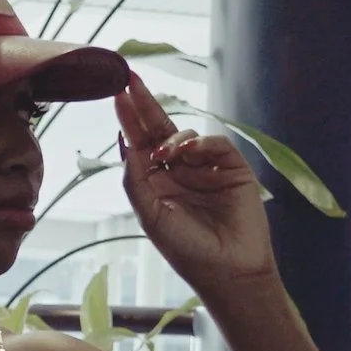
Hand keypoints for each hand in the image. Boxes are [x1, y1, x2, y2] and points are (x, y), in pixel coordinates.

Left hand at [115, 75, 277, 297]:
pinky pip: (216, 143)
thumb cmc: (186, 249)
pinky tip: (190, 151)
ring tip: (165, 154)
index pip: (140, 143)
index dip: (129, 119)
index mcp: (156, 181)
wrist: (228, 271)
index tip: (117, 93)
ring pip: (186, 134)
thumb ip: (136, 178)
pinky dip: (202, 143)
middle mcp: (179, 170)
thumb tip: (124, 142)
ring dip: (172, 137)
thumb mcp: (150, 214)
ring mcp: (206, 167)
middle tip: (130, 79)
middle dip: (145, 105)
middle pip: (159, 129)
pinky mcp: (233, 168)